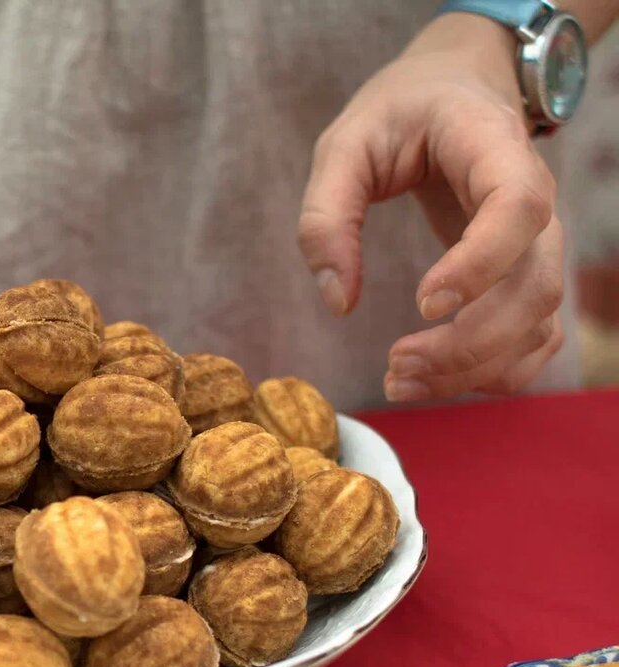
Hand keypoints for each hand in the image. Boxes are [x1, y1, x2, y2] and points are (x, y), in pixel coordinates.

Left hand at [298, 13, 563, 401]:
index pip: (517, 208)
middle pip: (534, 285)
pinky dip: (493, 370)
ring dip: (476, 366)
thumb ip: (327, 215)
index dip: (479, 263)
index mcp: (494, 148)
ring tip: (400, 380)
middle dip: (469, 341)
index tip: (424, 304)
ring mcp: (537, 241)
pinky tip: (437, 380)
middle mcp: (534, 199)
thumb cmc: (398, 114)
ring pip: (538, 321)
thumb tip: (337, 300)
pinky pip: (533, 335)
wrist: (452, 89)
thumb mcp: (344, 145)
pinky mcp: (524, 271)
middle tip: (395, 365)